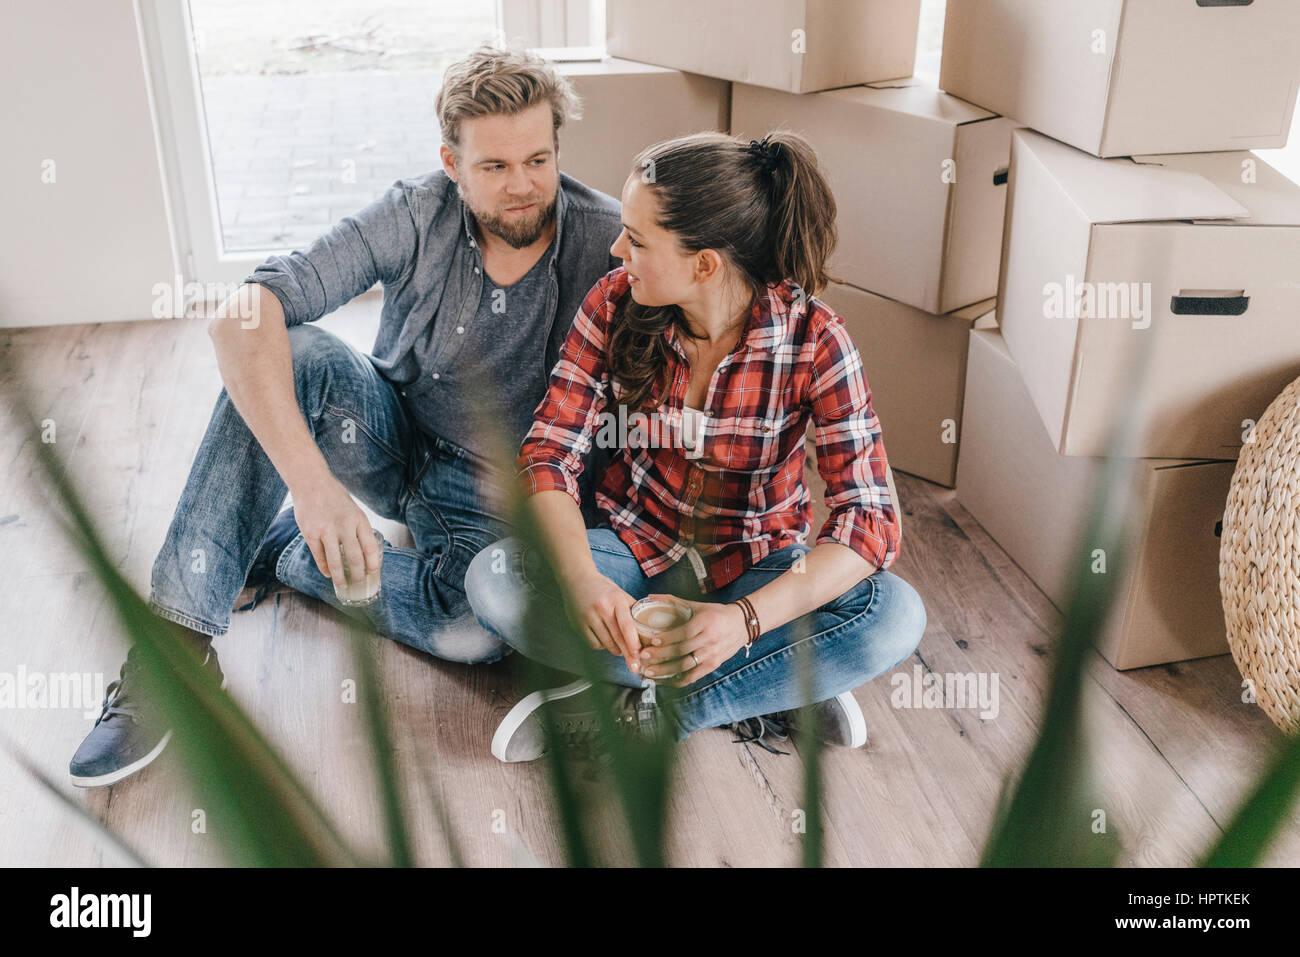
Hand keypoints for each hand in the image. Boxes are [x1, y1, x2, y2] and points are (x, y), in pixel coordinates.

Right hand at [289, 474, 380, 587]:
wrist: (310, 482)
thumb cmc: (335, 495)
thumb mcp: (354, 509)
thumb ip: (358, 528)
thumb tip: (366, 551)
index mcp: (358, 519)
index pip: (370, 547)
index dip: (373, 563)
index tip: (373, 572)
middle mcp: (344, 526)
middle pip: (355, 558)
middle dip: (358, 575)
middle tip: (359, 583)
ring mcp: (326, 530)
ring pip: (335, 562)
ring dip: (340, 577)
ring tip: (343, 585)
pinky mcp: (310, 534)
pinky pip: (319, 557)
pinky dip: (325, 568)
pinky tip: (328, 573)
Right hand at [559, 569, 642, 672]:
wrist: (576, 579)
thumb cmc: (602, 589)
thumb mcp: (620, 593)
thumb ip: (632, 609)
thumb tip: (646, 629)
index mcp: (615, 599)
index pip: (625, 624)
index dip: (632, 641)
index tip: (639, 653)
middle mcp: (601, 608)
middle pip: (617, 637)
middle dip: (627, 654)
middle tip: (635, 665)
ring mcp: (588, 617)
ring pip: (605, 643)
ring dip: (616, 650)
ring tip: (621, 649)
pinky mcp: (578, 624)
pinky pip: (593, 644)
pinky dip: (602, 646)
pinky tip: (605, 641)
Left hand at [636, 595, 750, 686]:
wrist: (742, 624)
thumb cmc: (716, 613)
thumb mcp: (698, 605)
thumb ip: (674, 602)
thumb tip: (649, 597)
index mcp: (705, 622)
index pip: (684, 632)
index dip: (668, 638)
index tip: (652, 641)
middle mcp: (710, 639)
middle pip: (682, 650)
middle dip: (661, 655)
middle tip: (644, 656)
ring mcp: (712, 654)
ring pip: (686, 666)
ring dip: (665, 671)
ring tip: (649, 672)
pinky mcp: (713, 665)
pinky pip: (694, 676)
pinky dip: (678, 681)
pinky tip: (665, 682)